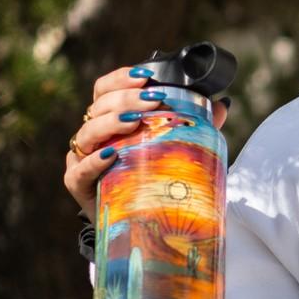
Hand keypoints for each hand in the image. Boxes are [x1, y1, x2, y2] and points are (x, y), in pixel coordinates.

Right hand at [64, 63, 229, 221]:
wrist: (135, 222)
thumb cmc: (150, 177)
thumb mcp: (171, 149)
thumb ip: (193, 127)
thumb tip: (221, 106)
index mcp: (109, 119)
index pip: (105, 89)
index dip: (121, 79)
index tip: (145, 77)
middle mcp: (92, 135)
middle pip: (99, 106)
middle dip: (126, 98)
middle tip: (153, 101)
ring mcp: (81, 158)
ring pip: (88, 132)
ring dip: (111, 123)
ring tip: (135, 121)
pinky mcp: (77, 184)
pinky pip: (80, 170)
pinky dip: (94, 161)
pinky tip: (111, 154)